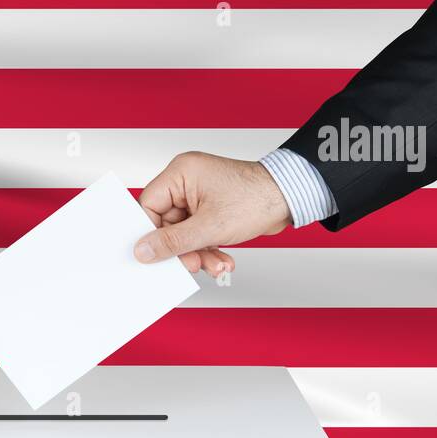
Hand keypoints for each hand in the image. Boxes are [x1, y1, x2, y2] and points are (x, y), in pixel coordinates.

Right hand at [133, 152, 291, 276]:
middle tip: (192, 264)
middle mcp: (187, 181)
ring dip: (197, 253)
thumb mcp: (209, 227)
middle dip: (182, 249)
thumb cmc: (258, 198)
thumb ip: (172, 241)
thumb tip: (144, 251)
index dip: (151, 233)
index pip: (149, 206)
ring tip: (214, 264)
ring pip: (184, 232)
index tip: (155, 254)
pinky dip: (207, 248)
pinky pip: (198, 232)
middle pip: (166, 223)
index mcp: (180, 173)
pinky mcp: (210, 208)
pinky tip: (220, 258)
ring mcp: (199, 195)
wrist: (292, 198)